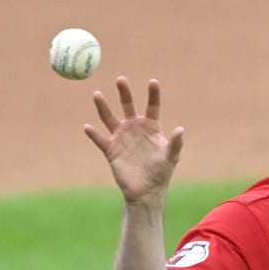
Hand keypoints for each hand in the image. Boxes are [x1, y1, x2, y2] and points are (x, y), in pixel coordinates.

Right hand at [84, 76, 184, 203]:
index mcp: (151, 127)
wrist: (146, 190)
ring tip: (97, 94)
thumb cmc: (161, 172)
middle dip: (124, 92)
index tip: (153, 81)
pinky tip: (87, 127)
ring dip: (103, 107)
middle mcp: (134, 128)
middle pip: (128, 105)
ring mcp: (121, 138)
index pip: (152, 106)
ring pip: (110, 118)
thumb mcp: (171, 157)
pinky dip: (93, 134)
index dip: (153, 94)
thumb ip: (175, 143)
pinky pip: (100, 140)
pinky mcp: (111, 150)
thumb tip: (181, 129)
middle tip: (121, 79)